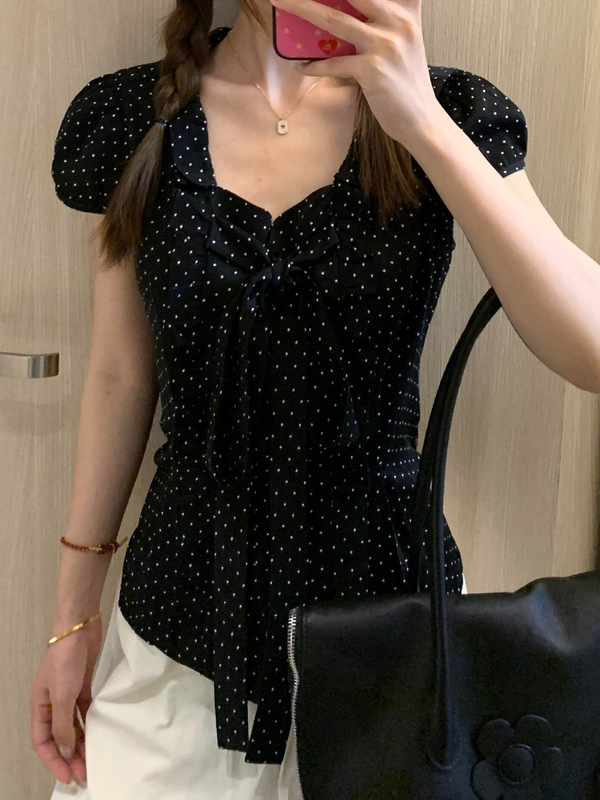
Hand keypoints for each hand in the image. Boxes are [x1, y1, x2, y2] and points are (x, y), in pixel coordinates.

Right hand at [29, 617, 101, 785]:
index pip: (43, 742)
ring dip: (81, 743)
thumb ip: (62, 725)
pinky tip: (99, 735)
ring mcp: (68, 694)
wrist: (80, 627)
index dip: (53, 762)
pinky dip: (90, 724)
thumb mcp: (62, 695)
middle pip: (58, 737)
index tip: (69, 777)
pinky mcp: (83, 685)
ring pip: (73, 726)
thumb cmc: (65, 659)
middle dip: (69, 757)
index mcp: (39, 706)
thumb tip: (63, 752)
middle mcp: (52, 703)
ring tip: (92, 760)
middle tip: (85, 774)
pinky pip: (85, 712)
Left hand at [271, 0, 444, 147]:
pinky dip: (315, 65)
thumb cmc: (404, 80)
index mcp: (406, 9)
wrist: (420, 119)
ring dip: (302, 8)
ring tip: (279, 2)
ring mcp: (385, 44)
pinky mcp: (372, 69)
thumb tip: (335, 12)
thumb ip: (381, 21)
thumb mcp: (401, 41)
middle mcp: (398, 20)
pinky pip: (334, 63)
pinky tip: (303, 67)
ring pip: (335, 19)